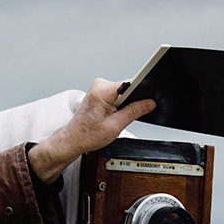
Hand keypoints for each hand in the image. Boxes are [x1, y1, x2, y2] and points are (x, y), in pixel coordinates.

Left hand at [27, 78, 154, 183]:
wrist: (74, 139)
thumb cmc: (88, 135)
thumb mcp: (115, 126)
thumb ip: (134, 111)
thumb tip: (149, 102)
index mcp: (102, 91)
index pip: (130, 84)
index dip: (141, 92)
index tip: (147, 100)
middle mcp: (99, 85)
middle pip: (127, 87)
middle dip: (132, 101)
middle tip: (123, 116)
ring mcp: (99, 87)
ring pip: (123, 91)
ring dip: (124, 104)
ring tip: (114, 117)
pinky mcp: (100, 92)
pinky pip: (117, 94)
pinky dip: (119, 104)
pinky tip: (112, 114)